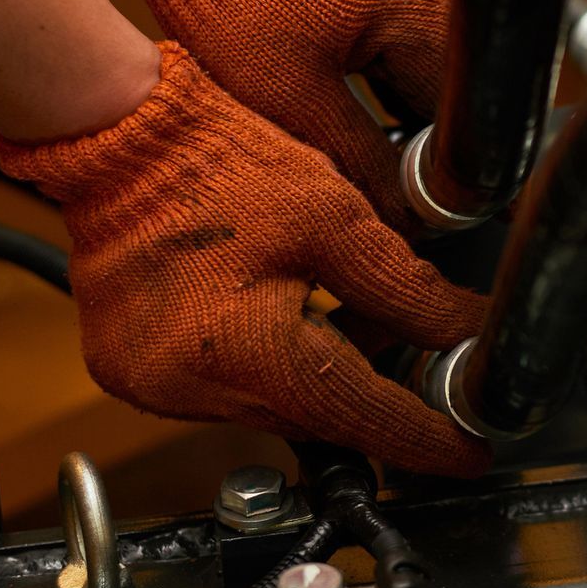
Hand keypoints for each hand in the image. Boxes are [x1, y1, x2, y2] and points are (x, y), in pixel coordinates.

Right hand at [0, 43, 487, 476]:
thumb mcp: (336, 219)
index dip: (424, 437)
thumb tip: (466, 332)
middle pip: (314, 419)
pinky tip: (283, 317)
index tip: (470, 453)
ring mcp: (150, 384)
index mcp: (246, 351)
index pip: (359, 417)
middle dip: (374, 399)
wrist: (117, 134)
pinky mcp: (128, 371)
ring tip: (349, 317)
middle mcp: (189, 386)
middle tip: (426, 370)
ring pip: (269, 408)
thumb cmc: (218, 162)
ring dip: (317, 379)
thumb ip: (407, 291)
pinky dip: (264, 366)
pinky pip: (220, 391)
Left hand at [89, 0, 450, 232]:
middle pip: (446, 70)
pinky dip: (376, 36)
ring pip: (424, 39)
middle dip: (404, 114)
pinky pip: (404, 2)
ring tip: (327, 83)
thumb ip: (363, 166)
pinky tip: (326, 44)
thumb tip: (410, 219)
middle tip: (346, 137)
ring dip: (388, 76)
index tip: (398, 189)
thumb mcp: (290, 102)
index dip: (430, 159)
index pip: (458, 106)